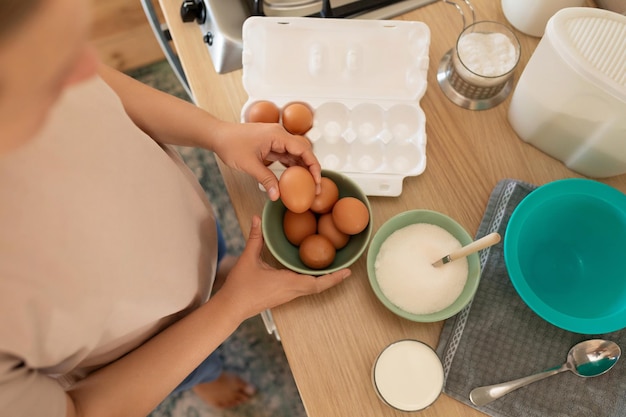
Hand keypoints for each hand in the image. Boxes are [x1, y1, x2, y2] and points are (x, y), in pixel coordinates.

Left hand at [211, 122, 320, 200]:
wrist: (218, 136)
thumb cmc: (230, 144)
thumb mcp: (249, 164)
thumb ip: (265, 180)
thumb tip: (277, 196)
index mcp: (278, 135)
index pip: (303, 150)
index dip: (313, 166)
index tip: (317, 181)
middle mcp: (279, 135)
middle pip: (303, 152)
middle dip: (311, 170)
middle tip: (315, 188)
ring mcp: (275, 140)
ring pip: (295, 155)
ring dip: (302, 170)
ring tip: (307, 186)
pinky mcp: (270, 145)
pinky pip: (286, 156)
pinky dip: (291, 168)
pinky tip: (294, 180)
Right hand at [213, 215, 350, 320]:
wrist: (231, 308)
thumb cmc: (240, 287)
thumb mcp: (248, 259)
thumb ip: (255, 237)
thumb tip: (256, 219)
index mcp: (288, 282)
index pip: (317, 283)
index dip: (334, 278)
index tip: (348, 272)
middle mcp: (291, 291)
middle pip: (318, 287)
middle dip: (333, 278)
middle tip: (346, 268)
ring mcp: (287, 296)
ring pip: (311, 289)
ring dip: (323, 280)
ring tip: (332, 268)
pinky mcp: (282, 297)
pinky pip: (302, 289)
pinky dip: (311, 281)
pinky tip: (309, 272)